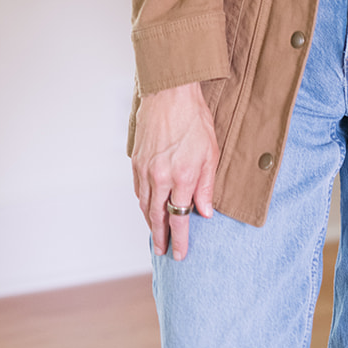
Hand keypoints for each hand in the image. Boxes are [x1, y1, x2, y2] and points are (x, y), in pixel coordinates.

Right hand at [131, 82, 218, 260]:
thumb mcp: (211, 153)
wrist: (171, 92)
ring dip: (150, 223)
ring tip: (156, 234)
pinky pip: (138, 189)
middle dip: (161, 238)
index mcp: (182, 177)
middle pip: (158, 217)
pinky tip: (148, 207)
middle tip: (163, 252)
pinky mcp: (137, 160)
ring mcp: (146, 169)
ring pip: (145, 205)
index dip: (179, 240)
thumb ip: (207, 186)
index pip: (179, 219)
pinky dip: (143, 203)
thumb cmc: (195, 118)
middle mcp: (161, 177)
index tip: (179, 255)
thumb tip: (205, 212)